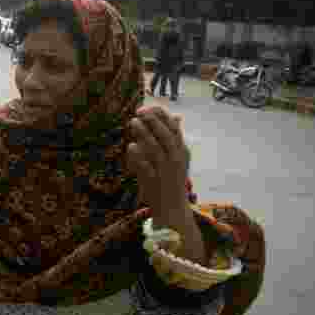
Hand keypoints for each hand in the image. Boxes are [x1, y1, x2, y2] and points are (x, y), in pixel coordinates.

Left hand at [127, 106, 190, 220]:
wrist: (173, 208)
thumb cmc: (172, 179)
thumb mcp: (178, 157)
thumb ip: (174, 138)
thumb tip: (177, 116)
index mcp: (182, 152)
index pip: (175, 129)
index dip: (161, 116)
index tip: (148, 107)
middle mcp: (176, 160)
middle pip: (166, 137)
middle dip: (153, 121)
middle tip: (139, 111)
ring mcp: (166, 171)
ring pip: (155, 149)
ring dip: (144, 134)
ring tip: (133, 122)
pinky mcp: (154, 182)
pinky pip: (146, 167)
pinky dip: (138, 157)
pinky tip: (131, 146)